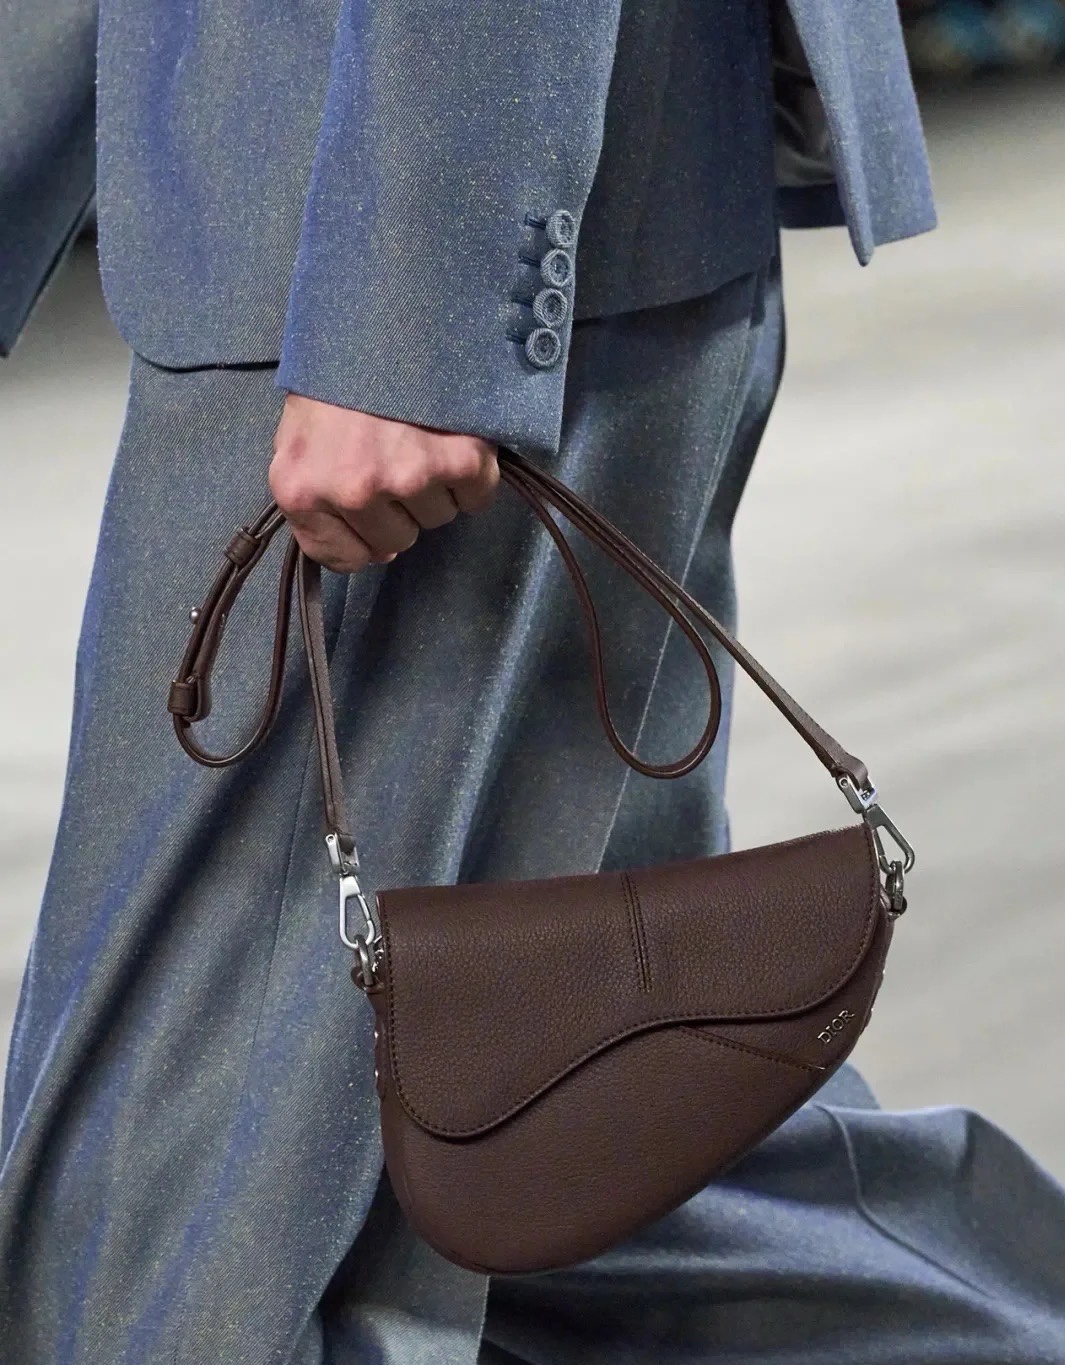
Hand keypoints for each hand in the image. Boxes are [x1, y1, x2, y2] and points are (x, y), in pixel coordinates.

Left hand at [270, 394, 499, 571]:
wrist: (382, 307)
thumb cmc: (338, 373)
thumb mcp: (301, 436)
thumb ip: (319, 497)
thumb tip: (372, 550)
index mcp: (301, 488)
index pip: (346, 559)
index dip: (364, 536)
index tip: (370, 507)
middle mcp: (352, 490)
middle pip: (397, 541)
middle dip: (400, 508)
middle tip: (395, 454)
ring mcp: (406, 476)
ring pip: (436, 519)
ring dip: (436, 487)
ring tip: (421, 436)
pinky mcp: (458, 460)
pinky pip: (475, 498)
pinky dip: (473, 476)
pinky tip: (453, 438)